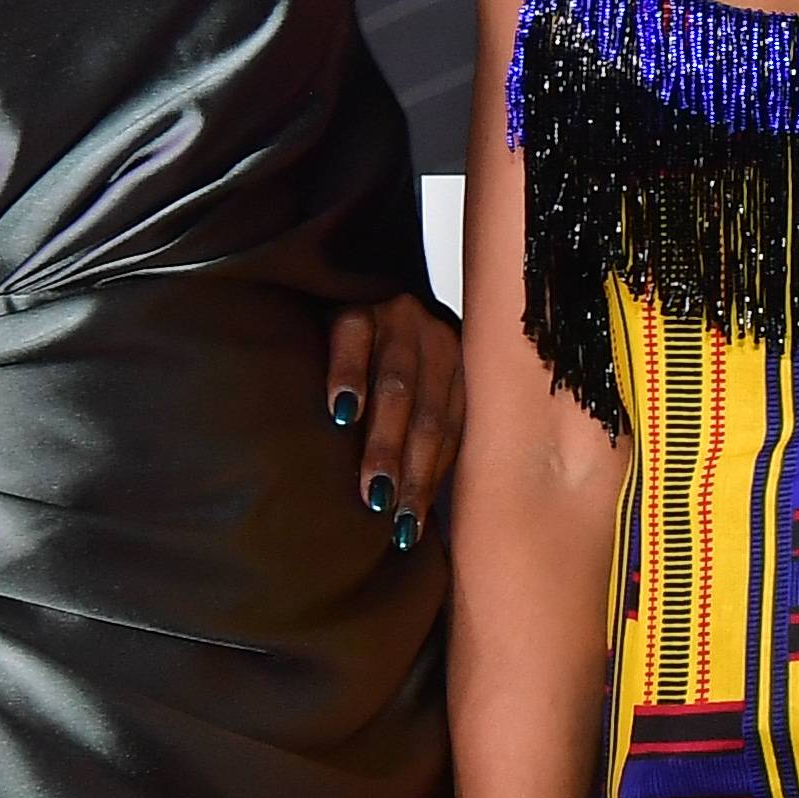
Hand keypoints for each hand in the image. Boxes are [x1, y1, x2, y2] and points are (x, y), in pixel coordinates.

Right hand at [327, 293, 463, 556]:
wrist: (348, 267)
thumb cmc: (378, 345)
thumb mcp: (414, 377)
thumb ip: (419, 424)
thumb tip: (409, 507)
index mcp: (456, 364)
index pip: (450, 431)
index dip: (433, 480)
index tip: (413, 530)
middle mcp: (436, 339)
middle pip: (429, 415)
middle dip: (413, 472)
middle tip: (394, 517)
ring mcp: (399, 319)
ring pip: (398, 387)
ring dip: (385, 442)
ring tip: (372, 488)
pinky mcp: (355, 303)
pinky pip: (353, 341)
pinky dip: (349, 377)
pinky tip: (341, 413)